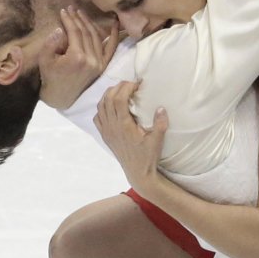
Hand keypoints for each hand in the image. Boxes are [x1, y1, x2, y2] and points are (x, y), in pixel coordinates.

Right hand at [37, 6, 118, 108]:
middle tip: (72, 8)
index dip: (69, 20)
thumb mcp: (45, 60)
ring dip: (90, 23)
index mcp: (77, 58)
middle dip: (78, 19)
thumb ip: (51, 43)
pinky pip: (111, 48)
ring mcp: (99, 63)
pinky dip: (114, 35)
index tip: (64, 10)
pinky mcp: (102, 66)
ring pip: (96, 37)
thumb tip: (60, 29)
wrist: (61, 97)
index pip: (75, 33)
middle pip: (86, 33)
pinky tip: (115, 23)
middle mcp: (91, 60)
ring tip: (81, 13)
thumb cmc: (50, 77)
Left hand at [94, 80, 167, 194]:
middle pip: (108, 99)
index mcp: (124, 126)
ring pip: (100, 106)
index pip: (119, 99)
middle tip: (130, 85)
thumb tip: (161, 107)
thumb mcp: (157, 140)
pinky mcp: (105, 136)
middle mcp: (112, 127)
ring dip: (108, 95)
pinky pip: (97, 117)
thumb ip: (160, 123)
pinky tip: (111, 107)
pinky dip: (102, 108)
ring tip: (120, 91)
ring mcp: (106, 131)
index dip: (126, 87)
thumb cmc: (148, 156)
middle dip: (118, 87)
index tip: (137, 84)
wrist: (138, 173)